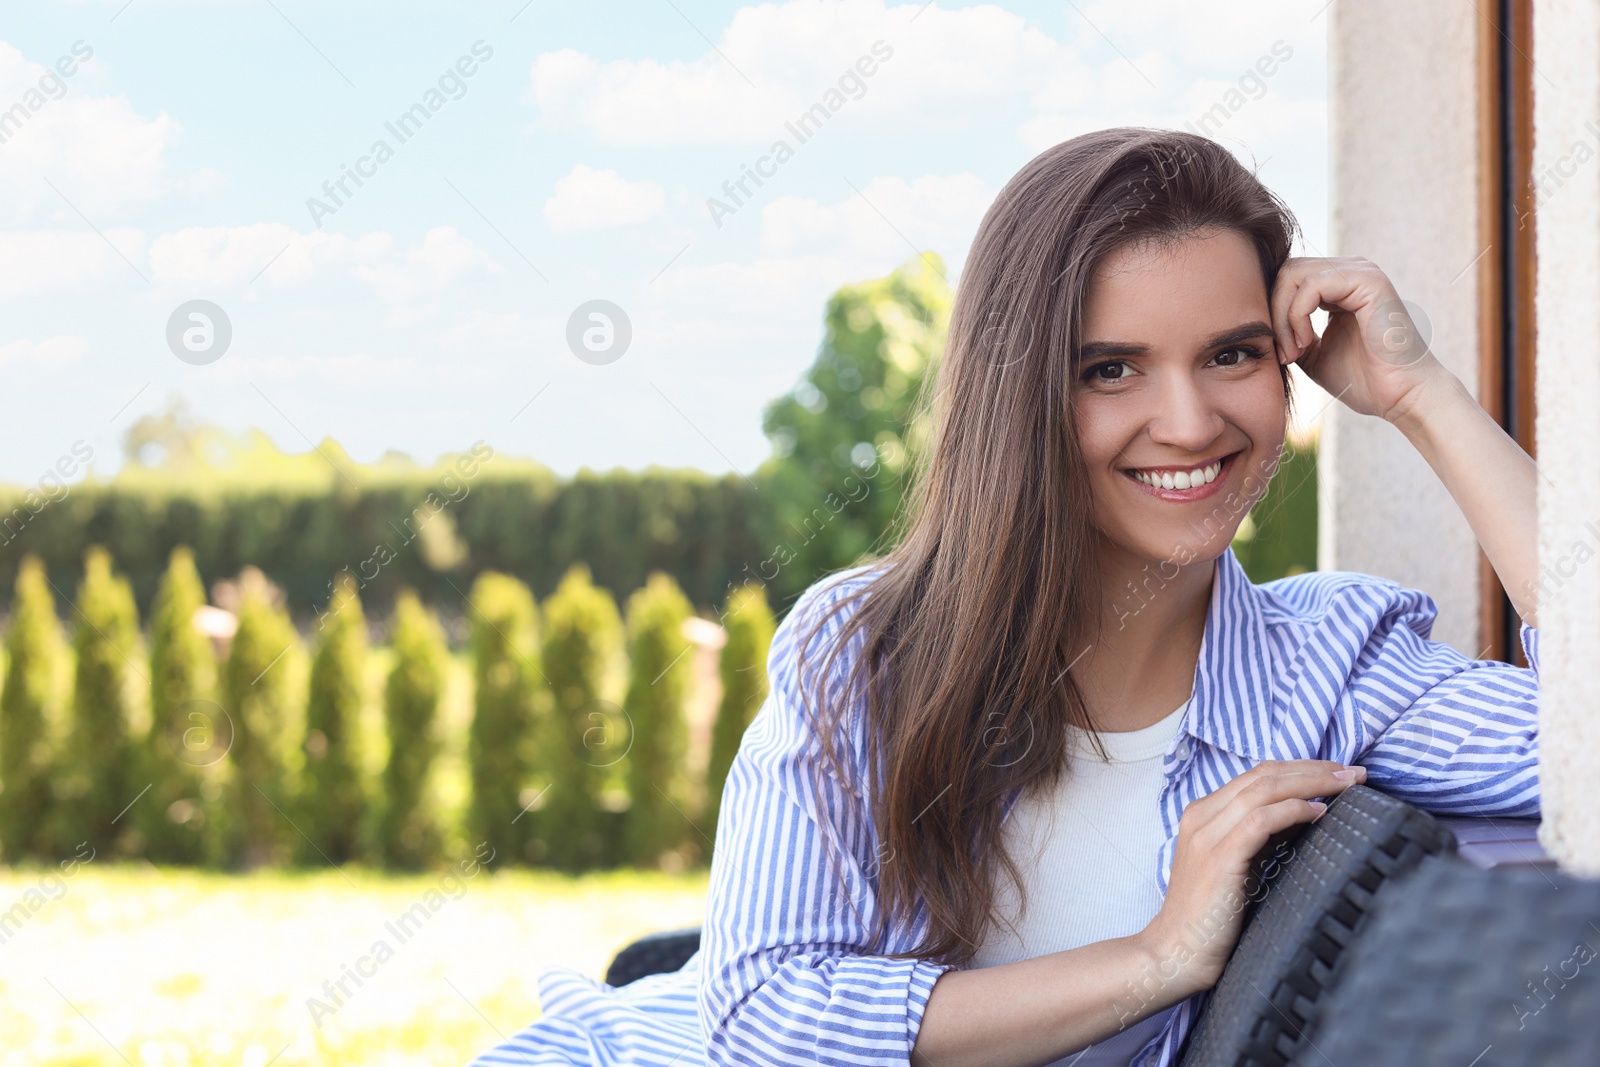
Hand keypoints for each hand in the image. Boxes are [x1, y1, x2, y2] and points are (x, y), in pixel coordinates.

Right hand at [1137, 759, 1366, 997]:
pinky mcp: (1218, 858)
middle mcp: (1201, 815)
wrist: (1176, 952)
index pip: (1257, 774)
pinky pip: (1259, 820)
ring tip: (1348, 785)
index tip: (1341, 772)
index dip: (1302, 768)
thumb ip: (1261, 837)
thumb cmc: (1211, 916)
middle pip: (1264, 774)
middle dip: (1315, 769)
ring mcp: (1206, 834)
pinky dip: (1293, 810)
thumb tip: (1305, 813)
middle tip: (1356, 772)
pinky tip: (1319, 812)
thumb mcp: (1239, 865)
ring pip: (1264, 789)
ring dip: (1312, 783)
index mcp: (1203, 813)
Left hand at [1270, 256, 1448, 423]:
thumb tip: (1259, 325)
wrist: (1401, 396)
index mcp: (1340, 286)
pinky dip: (1296, 316)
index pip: (1287, 279)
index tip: (1279, 353)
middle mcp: (1351, 272)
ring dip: (1282, 317)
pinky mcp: (1368, 281)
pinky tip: (1304, 343)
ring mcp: (1362, 272)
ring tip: (1293, 351)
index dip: (1272, 313)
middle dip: (1273, 313)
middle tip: (1283, 353)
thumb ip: (1291, 333)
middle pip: (1285, 272)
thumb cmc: (1364, 380)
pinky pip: (1310, 285)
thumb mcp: (1313, 355)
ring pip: (1293, 274)